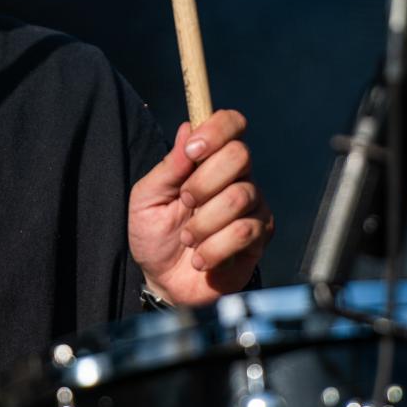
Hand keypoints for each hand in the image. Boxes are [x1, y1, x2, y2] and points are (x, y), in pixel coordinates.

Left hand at [128, 108, 272, 305]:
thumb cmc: (154, 235)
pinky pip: (243, 232)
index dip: (216, 130)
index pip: (232, 123)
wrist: (164, 282)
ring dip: (203, 223)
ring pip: (239, 197)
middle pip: (240, 155)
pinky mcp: (259, 237)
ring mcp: (253, 206)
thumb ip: (169, 166)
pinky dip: (213, 248)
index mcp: (210, 160)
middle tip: (185, 202)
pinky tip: (200, 258)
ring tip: (188, 239)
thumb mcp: (147, 198)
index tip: (192, 151)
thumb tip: (188, 127)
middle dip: (203, 182)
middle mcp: (237, 178)